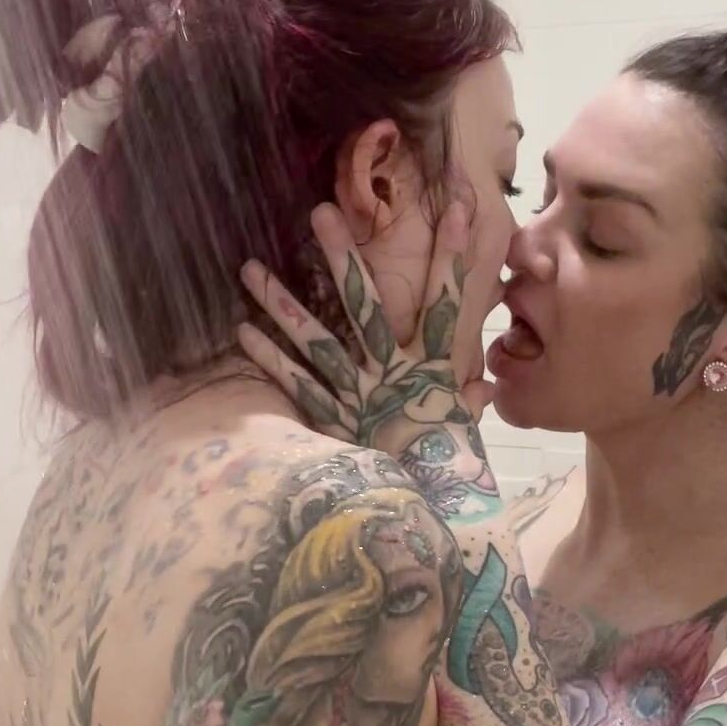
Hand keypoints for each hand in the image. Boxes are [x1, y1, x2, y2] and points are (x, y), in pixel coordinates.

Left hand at [240, 206, 497, 514]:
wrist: (432, 519)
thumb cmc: (452, 475)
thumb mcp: (463, 434)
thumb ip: (468, 404)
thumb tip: (484, 387)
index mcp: (435, 371)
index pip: (447, 303)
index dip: (453, 255)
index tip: (459, 205)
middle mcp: (394, 375)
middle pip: (367, 306)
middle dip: (344, 258)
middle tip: (318, 213)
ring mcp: (360, 396)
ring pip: (319, 341)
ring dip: (283, 304)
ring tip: (249, 269)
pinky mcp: (334, 422)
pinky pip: (298, 386)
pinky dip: (271, 360)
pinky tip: (242, 332)